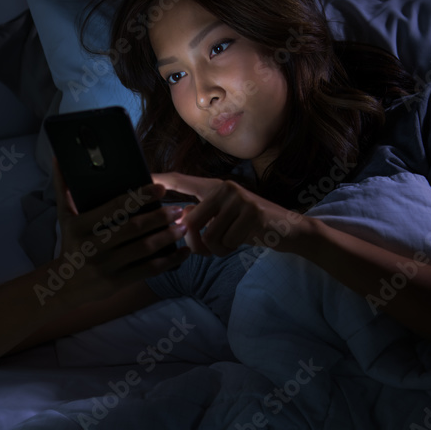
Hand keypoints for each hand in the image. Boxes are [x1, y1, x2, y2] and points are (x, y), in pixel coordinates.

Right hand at [51, 158, 189, 302]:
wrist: (64, 284)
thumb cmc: (70, 243)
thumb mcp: (64, 217)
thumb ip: (63, 187)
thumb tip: (58, 157)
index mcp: (80, 226)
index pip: (115, 207)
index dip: (140, 196)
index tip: (160, 188)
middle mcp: (93, 246)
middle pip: (133, 228)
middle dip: (159, 217)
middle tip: (178, 208)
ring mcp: (106, 266)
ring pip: (144, 249)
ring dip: (167, 237)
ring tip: (183, 226)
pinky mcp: (117, 282)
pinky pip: (148, 270)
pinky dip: (169, 261)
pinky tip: (183, 252)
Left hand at [151, 172, 308, 255]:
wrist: (288, 230)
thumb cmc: (249, 228)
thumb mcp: (223, 221)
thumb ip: (202, 220)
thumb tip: (181, 224)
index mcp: (214, 187)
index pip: (182, 181)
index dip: (161, 181)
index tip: (141, 179)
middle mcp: (224, 187)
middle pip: (191, 221)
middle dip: (196, 244)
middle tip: (211, 249)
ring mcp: (239, 198)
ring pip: (208, 236)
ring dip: (217, 249)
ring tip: (230, 243)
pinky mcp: (251, 212)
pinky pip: (226, 242)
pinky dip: (230, 250)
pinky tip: (244, 241)